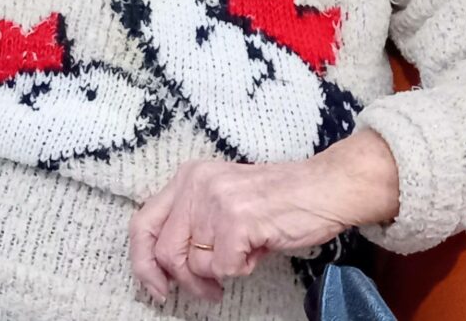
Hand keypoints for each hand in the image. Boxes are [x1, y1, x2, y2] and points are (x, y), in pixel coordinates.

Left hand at [128, 129, 399, 304]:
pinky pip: (223, 268)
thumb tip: (164, 264)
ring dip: (217, 275)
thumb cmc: (276, 199)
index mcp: (188, 176)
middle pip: (165, 251)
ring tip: (241, 260)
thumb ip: (193, 219)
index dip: (143, 262)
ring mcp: (215, 200)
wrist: (321, 188)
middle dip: (185, 281)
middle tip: (209, 290)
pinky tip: (257, 250)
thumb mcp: (223, 198)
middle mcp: (196, 183)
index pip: (143, 222)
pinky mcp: (236, 220)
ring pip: (193, 264)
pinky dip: (241, 269)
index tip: (157, 286)